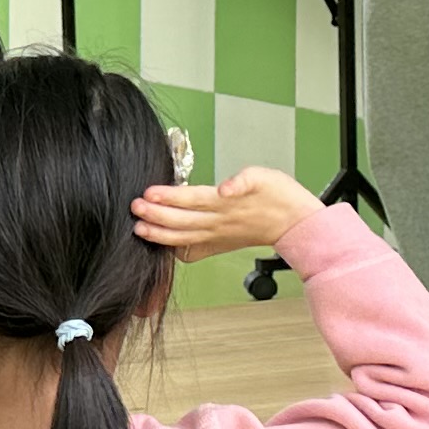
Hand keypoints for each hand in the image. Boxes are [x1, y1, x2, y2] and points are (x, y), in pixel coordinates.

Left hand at [132, 164, 321, 256]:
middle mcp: (218, 222)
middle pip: (181, 221)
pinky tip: (162, 247)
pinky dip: (176, 251)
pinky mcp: (218, 246)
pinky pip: (194, 251)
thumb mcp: (262, 177)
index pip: (190, 199)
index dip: (168, 197)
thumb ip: (243, 181)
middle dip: (155, 216)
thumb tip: (226, 188)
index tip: (147, 193)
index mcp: (225, 204)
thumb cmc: (276, 195)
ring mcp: (217, 237)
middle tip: (134, 208)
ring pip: (183, 238)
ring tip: (139, 229)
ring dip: (159, 235)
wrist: (293, 222)